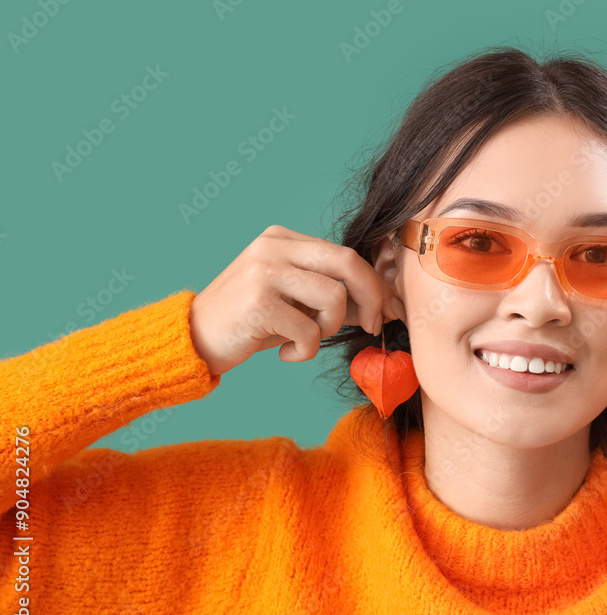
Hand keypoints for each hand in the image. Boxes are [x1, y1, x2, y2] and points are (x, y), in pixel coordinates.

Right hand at [189, 225, 404, 375]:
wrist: (194, 340)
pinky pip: (310, 330)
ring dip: (329, 329)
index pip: (346, 254)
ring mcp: (265, 271)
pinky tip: (286, 354)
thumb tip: (383, 304)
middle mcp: (274, 247)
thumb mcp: (294, 303)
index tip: (385, 312)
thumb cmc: (250, 324)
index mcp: (283, 239)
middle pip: (348, 263)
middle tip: (373, 327)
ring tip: (306, 340)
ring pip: (333, 297)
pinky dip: (306, 351)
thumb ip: (333, 297)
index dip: (374, 285)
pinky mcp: (259, 302)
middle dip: (372, 299)